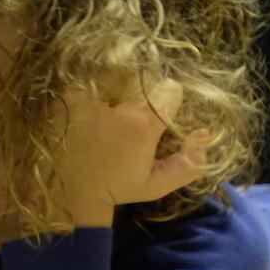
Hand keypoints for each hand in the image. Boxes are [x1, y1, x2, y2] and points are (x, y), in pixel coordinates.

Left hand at [55, 79, 212, 228]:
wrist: (69, 195)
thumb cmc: (116, 189)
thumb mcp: (157, 185)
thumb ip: (190, 162)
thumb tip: (203, 132)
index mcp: (143, 127)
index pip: (170, 89)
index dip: (168, 101)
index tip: (157, 115)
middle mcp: (118, 110)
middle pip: (144, 80)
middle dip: (143, 93)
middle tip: (133, 112)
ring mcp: (89, 101)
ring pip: (117, 75)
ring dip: (118, 86)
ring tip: (110, 110)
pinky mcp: (67, 100)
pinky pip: (89, 80)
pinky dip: (93, 87)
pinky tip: (92, 106)